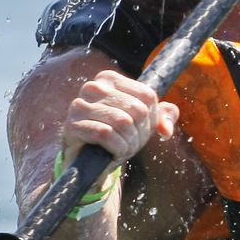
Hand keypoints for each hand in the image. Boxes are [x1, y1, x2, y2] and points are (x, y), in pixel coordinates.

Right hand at [59, 70, 178, 166]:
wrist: (89, 160)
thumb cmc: (118, 135)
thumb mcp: (144, 123)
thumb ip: (164, 117)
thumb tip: (166, 130)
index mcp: (109, 79)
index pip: (148, 96)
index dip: (151, 119)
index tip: (139, 129)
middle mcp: (93, 87)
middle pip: (137, 110)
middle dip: (139, 134)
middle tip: (129, 143)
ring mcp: (80, 105)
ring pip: (123, 122)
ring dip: (129, 143)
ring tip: (121, 148)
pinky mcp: (72, 125)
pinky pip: (106, 134)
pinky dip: (116, 148)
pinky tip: (112, 152)